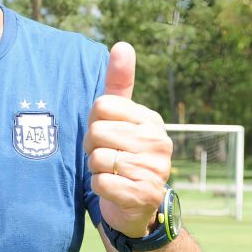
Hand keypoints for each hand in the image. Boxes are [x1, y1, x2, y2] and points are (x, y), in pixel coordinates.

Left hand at [84, 42, 172, 237]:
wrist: (135, 207)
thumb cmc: (122, 154)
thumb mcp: (120, 118)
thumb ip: (119, 83)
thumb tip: (122, 44)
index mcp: (151, 120)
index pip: (102, 106)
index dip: (94, 122)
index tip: (106, 135)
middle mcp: (159, 142)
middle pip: (97, 132)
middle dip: (92, 147)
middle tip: (106, 157)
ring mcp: (155, 170)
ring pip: (97, 159)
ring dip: (95, 169)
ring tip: (112, 173)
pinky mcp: (144, 195)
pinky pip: (101, 183)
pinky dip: (100, 188)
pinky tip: (114, 189)